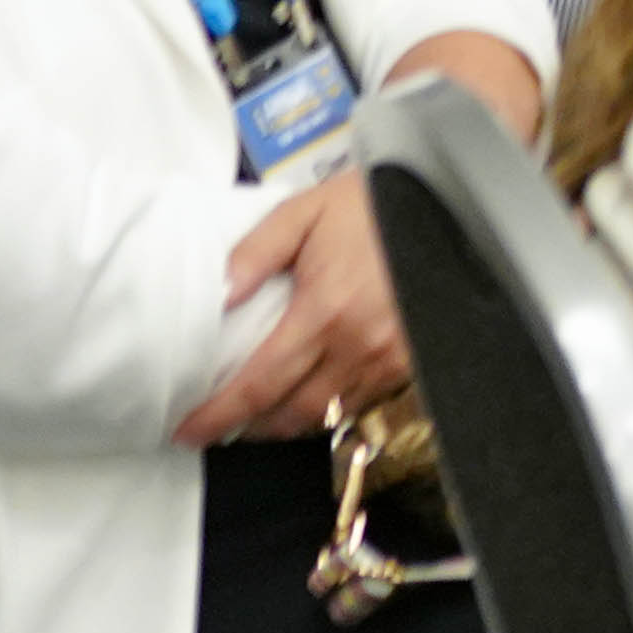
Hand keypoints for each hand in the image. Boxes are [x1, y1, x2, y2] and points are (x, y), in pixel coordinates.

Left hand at [173, 165, 414, 447]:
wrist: (445, 202)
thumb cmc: (370, 204)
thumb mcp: (304, 211)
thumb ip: (254, 253)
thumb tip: (216, 298)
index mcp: (324, 312)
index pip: (258, 385)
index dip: (218, 415)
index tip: (187, 430)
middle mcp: (358, 347)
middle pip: (292, 415)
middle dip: (250, 428)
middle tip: (218, 426)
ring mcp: (389, 360)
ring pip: (327, 417)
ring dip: (288, 424)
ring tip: (258, 416)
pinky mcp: (411, 362)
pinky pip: (359, 403)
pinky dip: (328, 409)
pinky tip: (310, 395)